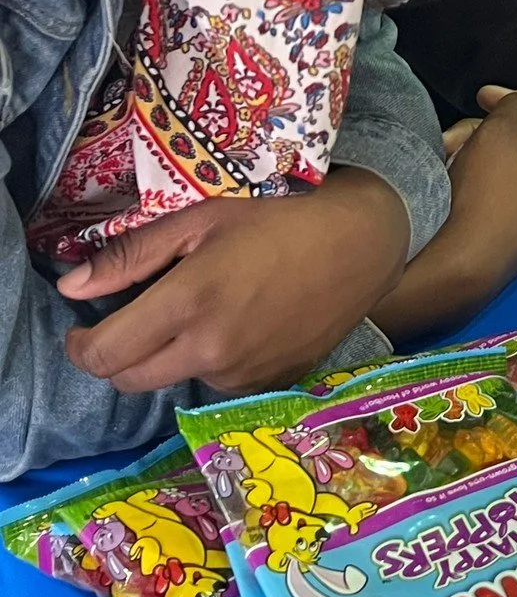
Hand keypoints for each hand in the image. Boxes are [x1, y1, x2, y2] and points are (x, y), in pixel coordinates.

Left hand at [58, 168, 408, 395]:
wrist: (364, 241)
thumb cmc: (282, 214)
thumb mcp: (203, 216)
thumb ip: (132, 254)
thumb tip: (72, 287)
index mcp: (189, 304)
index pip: (106, 355)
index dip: (81, 345)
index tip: (82, 328)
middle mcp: (213, 350)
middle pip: (131, 380)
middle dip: (117, 356)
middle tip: (130, 319)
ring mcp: (245, 373)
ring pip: (175, 381)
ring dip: (168, 358)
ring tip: (199, 311)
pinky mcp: (273, 381)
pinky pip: (220, 382)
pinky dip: (211, 361)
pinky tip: (236, 323)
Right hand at [372, 89, 516, 338]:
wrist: (452, 266)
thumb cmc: (483, 198)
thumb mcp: (499, 136)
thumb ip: (515, 108)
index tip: (482, 96)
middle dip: (487, 131)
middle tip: (457, 133)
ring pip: (504, 166)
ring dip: (473, 152)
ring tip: (445, 155)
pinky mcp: (504, 234)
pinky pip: (492, 191)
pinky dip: (470, 176)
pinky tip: (445, 176)